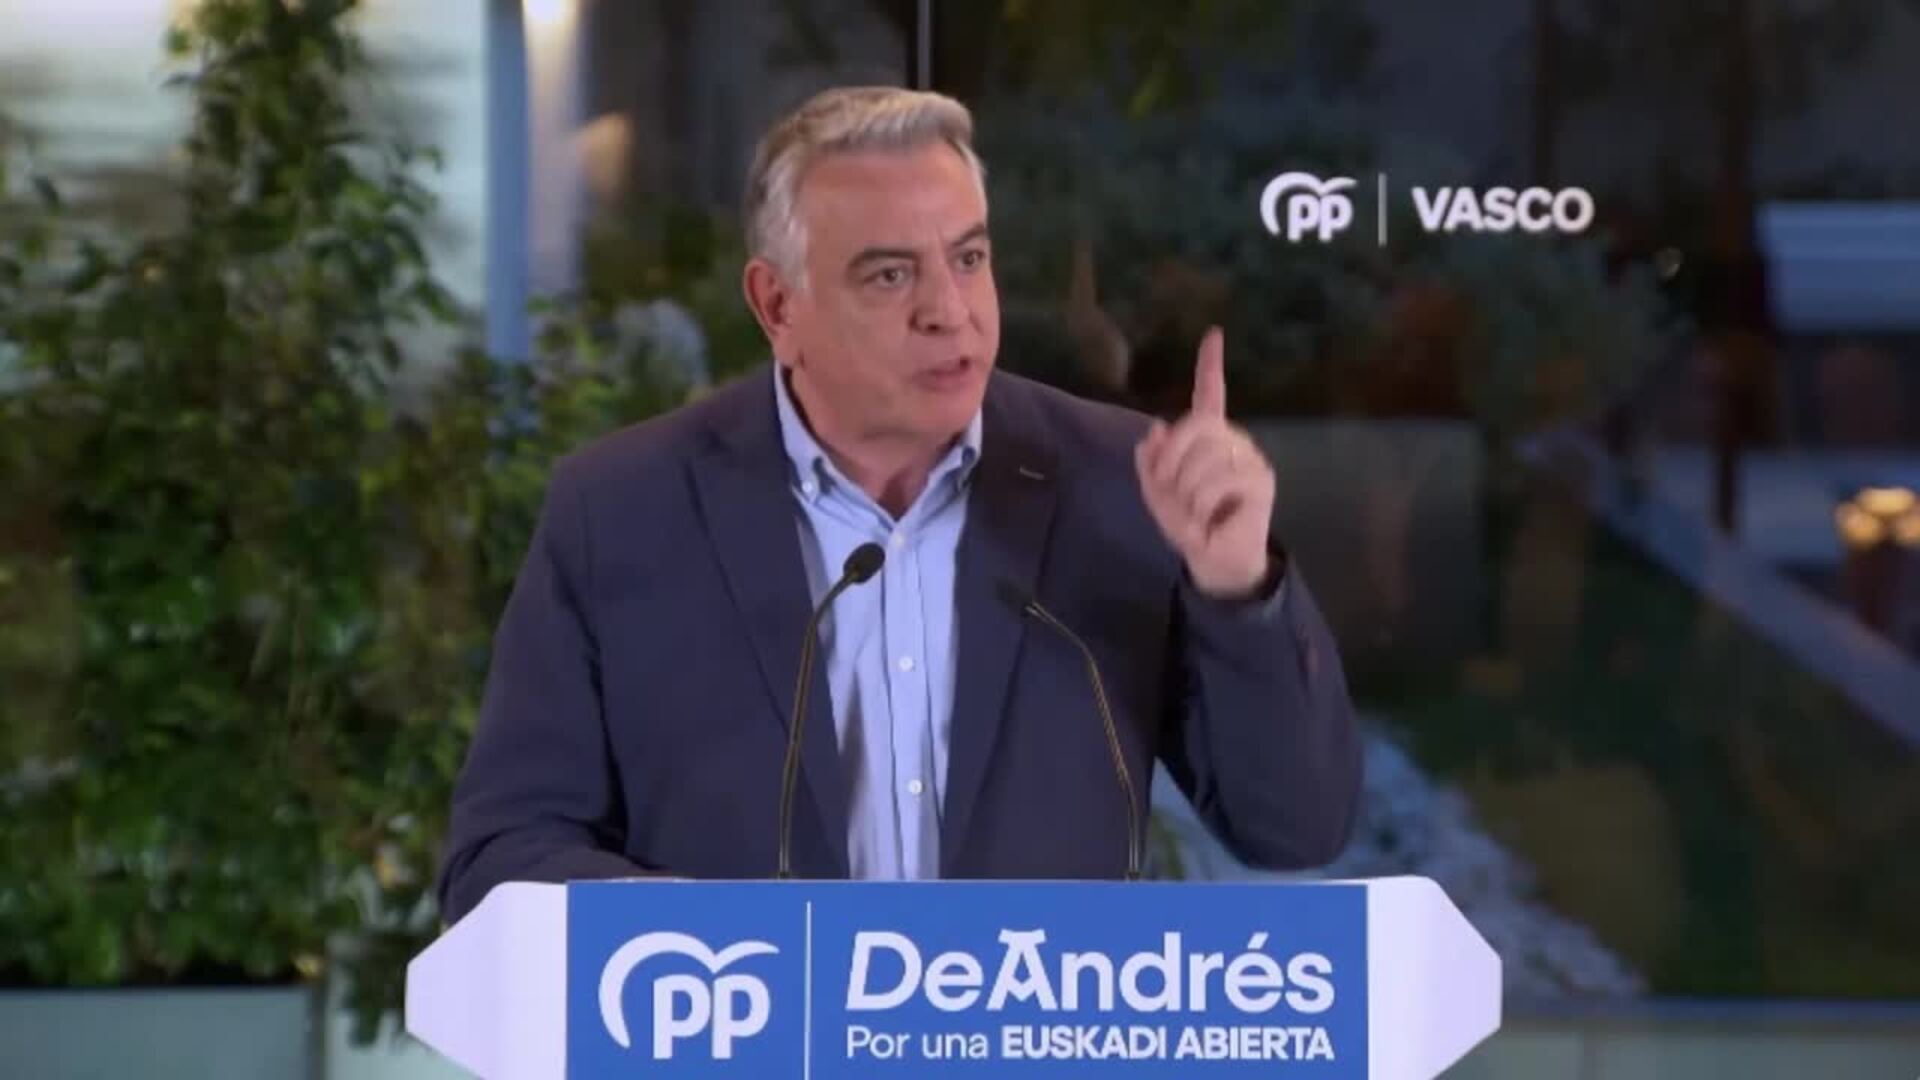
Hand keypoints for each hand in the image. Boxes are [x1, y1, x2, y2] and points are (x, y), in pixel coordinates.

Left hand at [1134, 326, 1276, 597]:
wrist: (1216, 562)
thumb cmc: (1190, 525)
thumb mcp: (1158, 495)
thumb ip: (1151, 463)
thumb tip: (1154, 428)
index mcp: (1208, 439)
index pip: (1210, 395)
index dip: (1210, 365)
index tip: (1213, 334)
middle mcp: (1233, 441)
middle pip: (1195, 425)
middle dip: (1170, 461)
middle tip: (1170, 493)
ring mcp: (1250, 458)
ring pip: (1204, 456)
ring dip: (1186, 491)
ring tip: (1194, 513)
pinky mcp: (1260, 480)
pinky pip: (1219, 479)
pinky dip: (1201, 504)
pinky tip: (1209, 518)